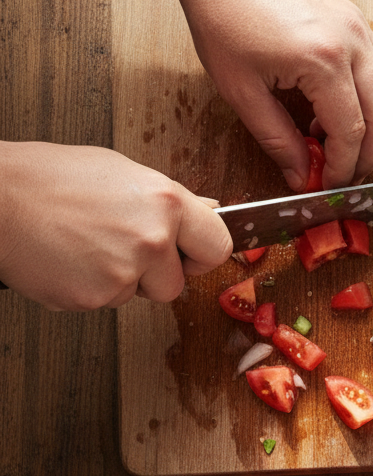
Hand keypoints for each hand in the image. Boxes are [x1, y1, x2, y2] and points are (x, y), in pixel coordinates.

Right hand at [0, 142, 231, 310]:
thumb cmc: (50, 180)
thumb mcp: (122, 173)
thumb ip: (170, 201)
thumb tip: (213, 211)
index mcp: (166, 202)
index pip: (218, 246)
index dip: (203, 254)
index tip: (190, 254)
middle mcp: (152, 238)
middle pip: (179, 283)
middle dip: (158, 275)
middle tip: (123, 247)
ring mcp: (124, 271)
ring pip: (140, 295)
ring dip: (122, 280)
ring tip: (88, 245)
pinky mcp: (96, 297)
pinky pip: (107, 302)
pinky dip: (91, 288)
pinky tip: (70, 259)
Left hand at [175, 0, 372, 190]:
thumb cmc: (224, 14)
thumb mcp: (241, 91)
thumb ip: (277, 140)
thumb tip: (301, 175)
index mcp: (322, 59)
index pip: (350, 133)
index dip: (341, 168)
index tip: (327, 186)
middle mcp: (352, 42)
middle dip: (368, 156)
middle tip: (343, 176)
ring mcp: (360, 29)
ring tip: (342, 145)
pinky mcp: (357, 22)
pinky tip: (340, 111)